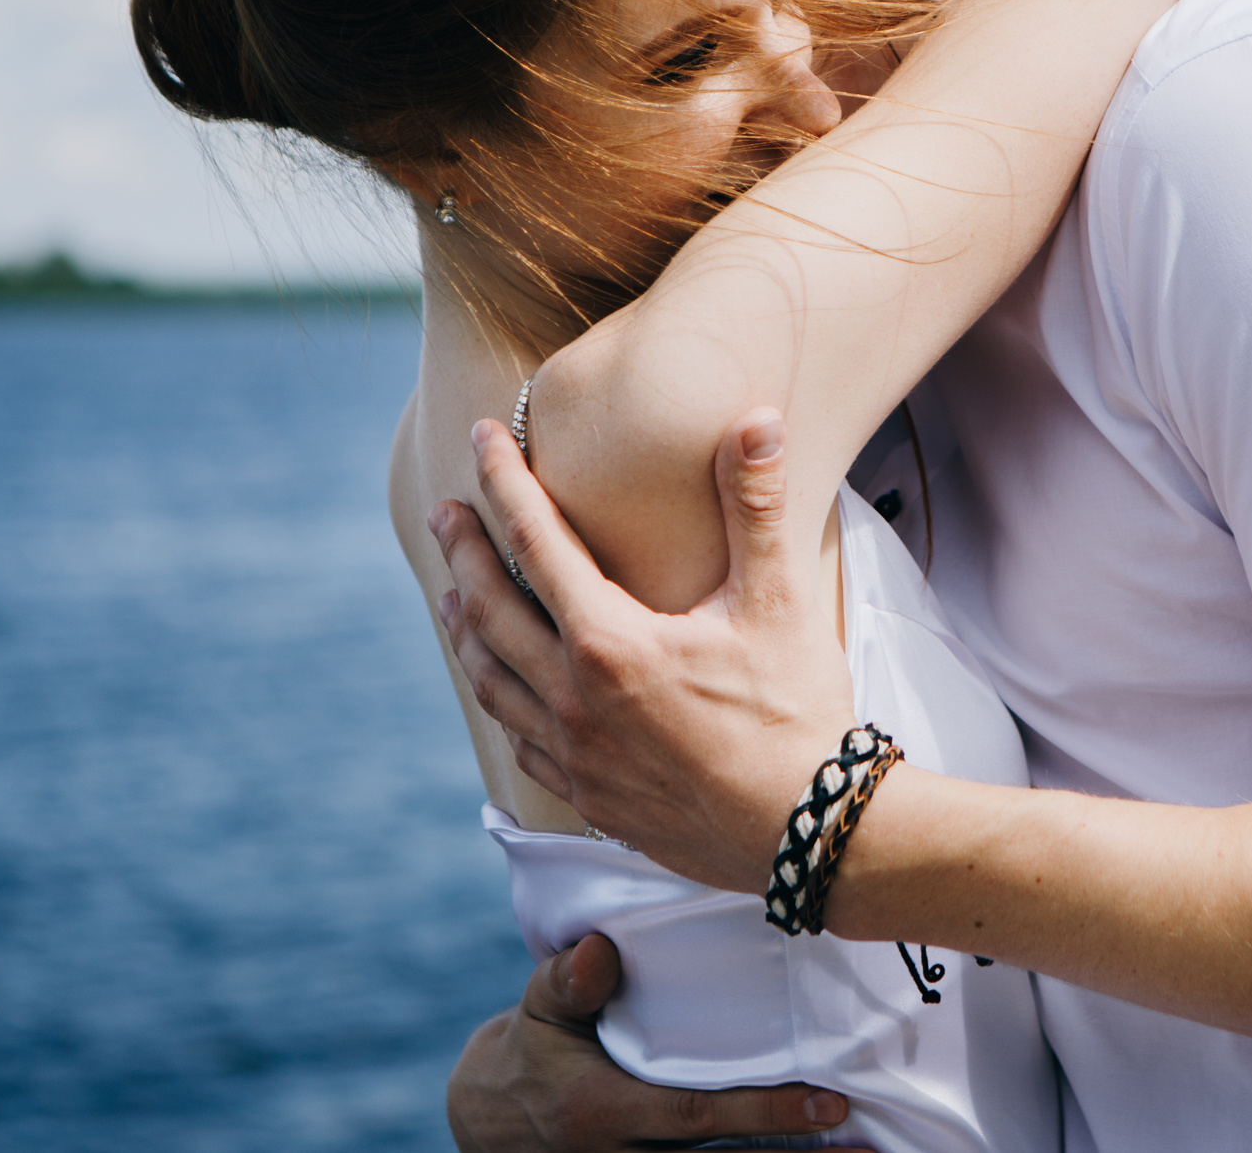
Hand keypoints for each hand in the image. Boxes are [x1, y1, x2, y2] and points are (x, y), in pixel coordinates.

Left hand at [430, 408, 854, 894]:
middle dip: (463, 554)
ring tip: (454, 599)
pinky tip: (509, 691)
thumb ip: (754, 507)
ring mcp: (577, 755)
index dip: (504, 482)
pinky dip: (502, 702)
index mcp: (610, 643)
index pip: (536, 541)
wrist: (808, 832)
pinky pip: (521, 742)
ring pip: (493, 682)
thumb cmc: (796, 711)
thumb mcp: (778, 602)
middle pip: (491, 612)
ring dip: (468, 632)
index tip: (482, 435)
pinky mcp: (592, 798)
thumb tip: (755, 419)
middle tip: (444, 513)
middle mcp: (575, 699)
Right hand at [448, 933, 866, 1150]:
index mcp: (608, 1115)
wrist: (500, 1123)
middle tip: (868, 1141)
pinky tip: (830, 1151)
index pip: (697, 1116)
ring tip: (866, 1152)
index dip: (764, 1112)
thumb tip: (601, 951)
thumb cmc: (533, 1054)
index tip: (828, 1104)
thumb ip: (567, 985)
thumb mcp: (536, 1014)